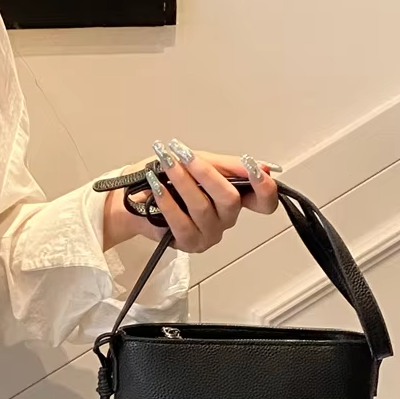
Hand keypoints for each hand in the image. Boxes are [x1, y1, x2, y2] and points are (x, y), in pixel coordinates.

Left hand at [102, 141, 279, 252]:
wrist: (134, 197)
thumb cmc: (168, 178)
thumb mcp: (200, 162)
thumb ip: (228, 165)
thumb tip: (258, 165)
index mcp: (235, 198)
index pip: (264, 201)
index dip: (265, 188)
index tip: (255, 170)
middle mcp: (225, 219)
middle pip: (230, 200)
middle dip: (206, 174)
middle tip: (184, 154)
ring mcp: (208, 234)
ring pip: (203, 209)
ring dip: (183, 182)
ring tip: (167, 163)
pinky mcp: (188, 243)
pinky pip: (181, 223)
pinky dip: (168, 201)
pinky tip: (157, 187)